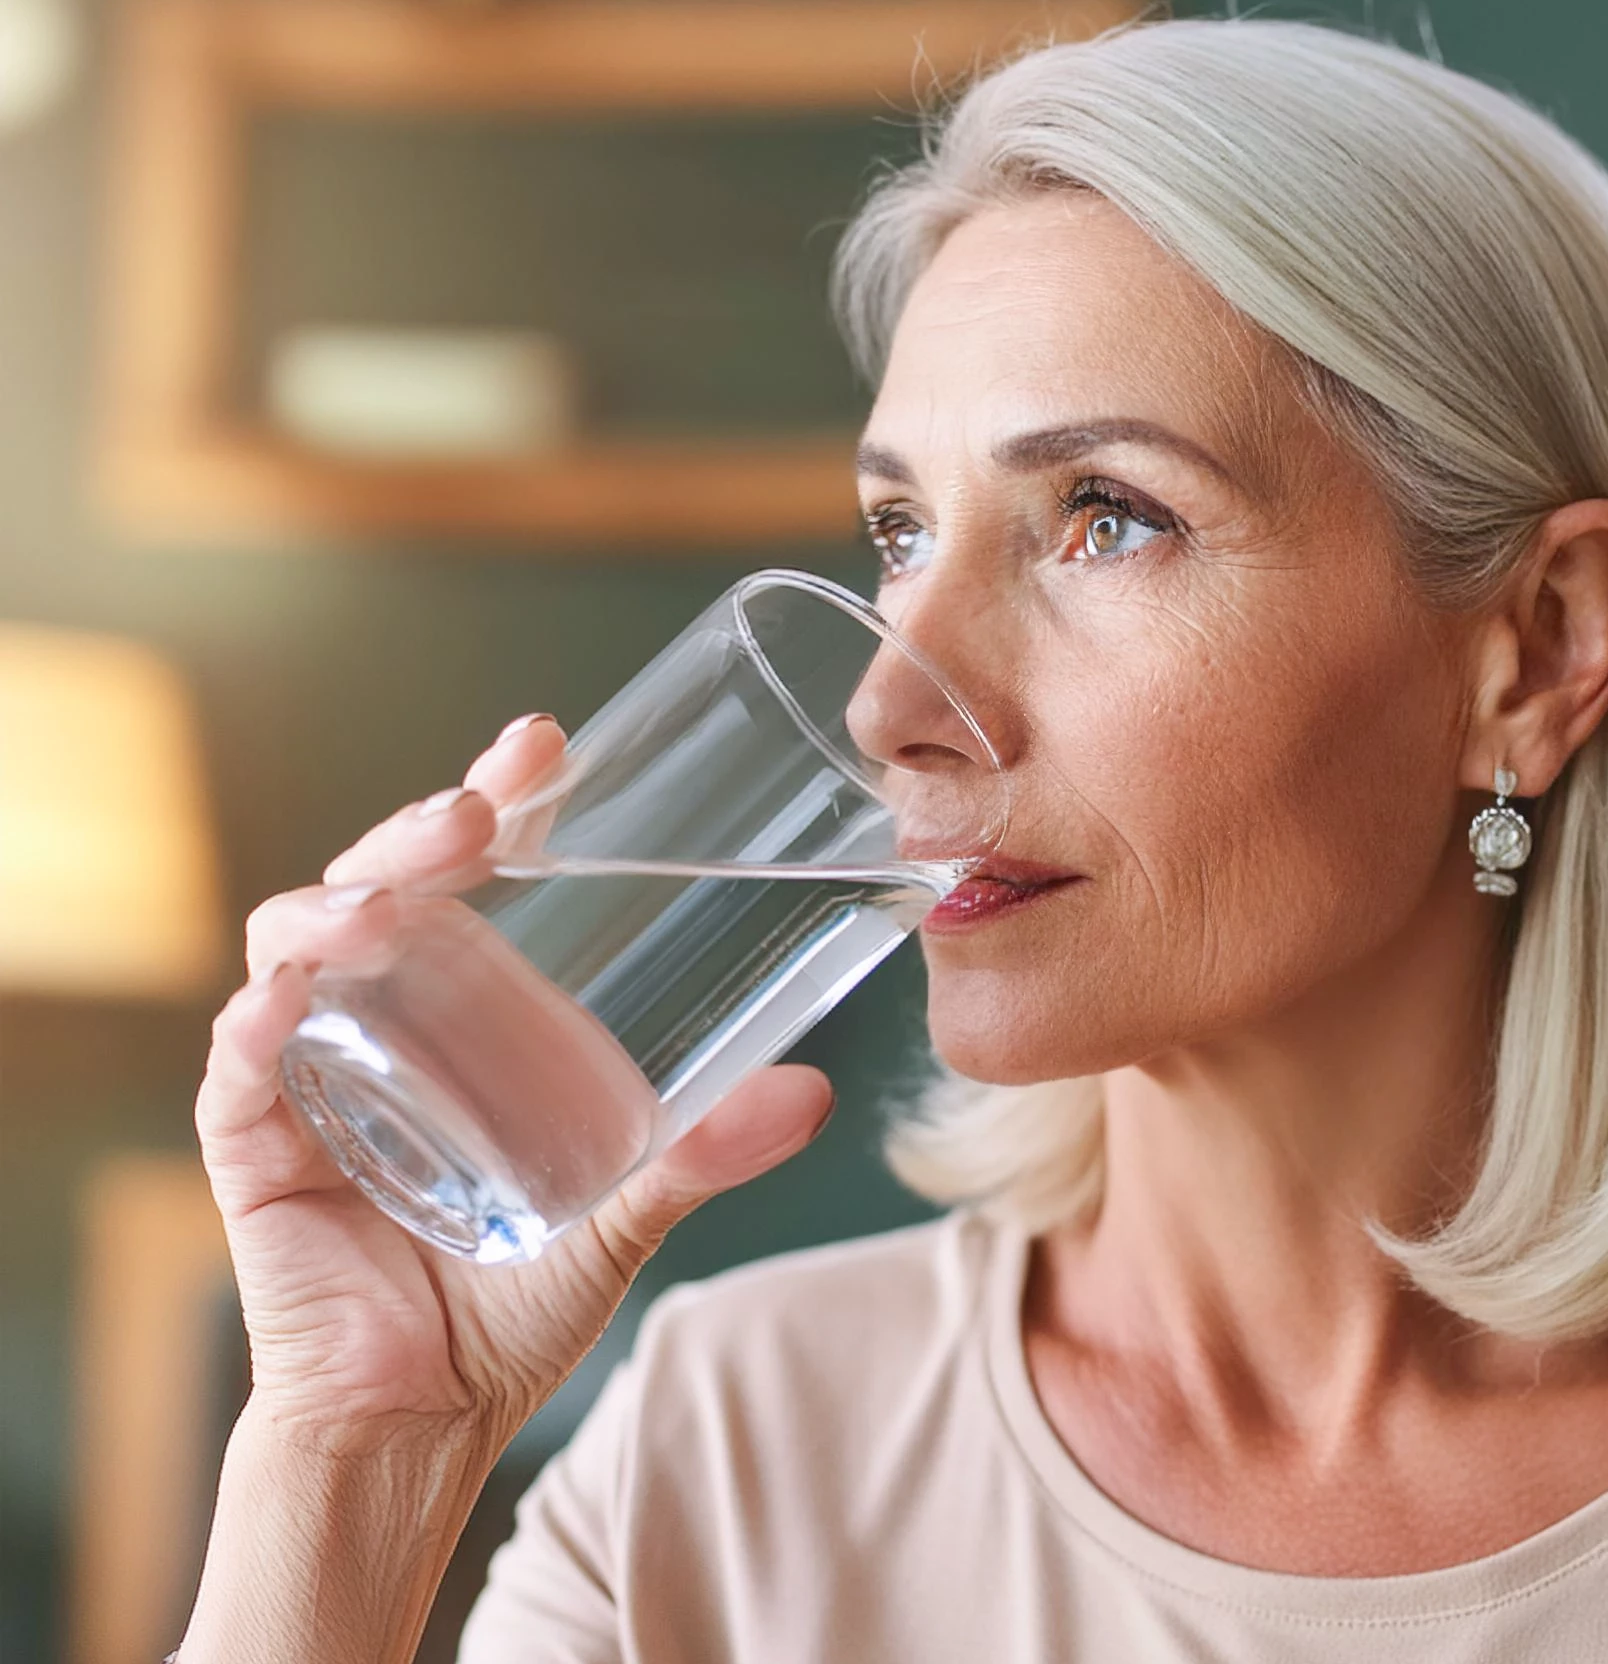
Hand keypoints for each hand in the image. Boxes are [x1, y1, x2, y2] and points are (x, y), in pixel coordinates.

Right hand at [195, 714, 834, 1451]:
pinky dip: (254, 1031)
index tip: (545, 742)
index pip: (464, 874)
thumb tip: (813, 1092)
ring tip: (386, 905)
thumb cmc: (512, 1300)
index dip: (496, 798)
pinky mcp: (255, 1150)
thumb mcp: (626, 1210)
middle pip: (377, 886)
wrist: (428, 1417)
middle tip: (474, 811)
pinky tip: (282, 1005)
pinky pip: (241, 1074)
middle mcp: (377, 1018)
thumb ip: (704, 1152)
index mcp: (458, 1008)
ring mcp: (309, 1073)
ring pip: (293, 951)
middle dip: (415, 835)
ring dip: (333, 909)